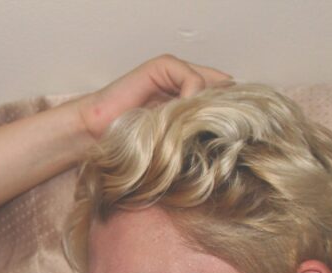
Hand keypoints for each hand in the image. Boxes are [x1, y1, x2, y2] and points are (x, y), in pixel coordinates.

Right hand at [78, 55, 231, 139]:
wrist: (97, 134)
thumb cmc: (132, 145)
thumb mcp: (175, 146)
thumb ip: (199, 134)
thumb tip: (233, 136)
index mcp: (190, 103)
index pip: (225, 102)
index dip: (232, 117)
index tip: (234, 138)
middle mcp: (186, 84)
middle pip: (222, 92)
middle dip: (224, 112)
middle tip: (226, 133)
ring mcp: (175, 73)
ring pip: (210, 85)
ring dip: (207, 108)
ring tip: (201, 129)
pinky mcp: (163, 67)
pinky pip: (192, 79)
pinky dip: (192, 97)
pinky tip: (181, 117)